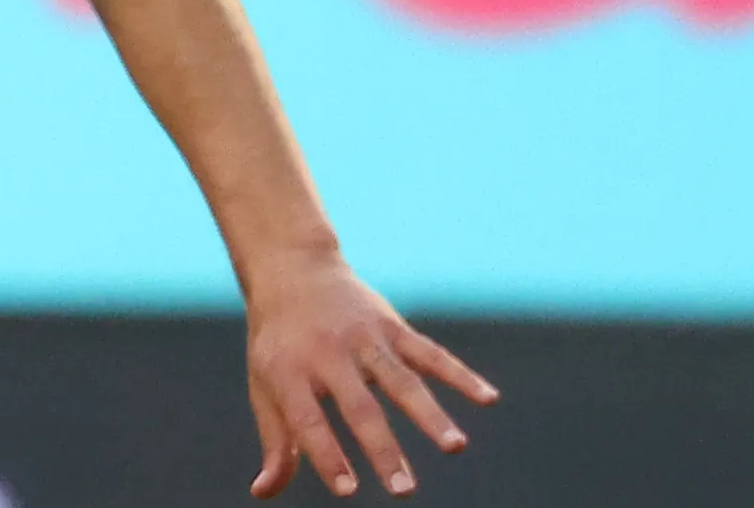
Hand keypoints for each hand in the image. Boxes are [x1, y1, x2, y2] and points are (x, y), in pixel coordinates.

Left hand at [243, 253, 493, 496]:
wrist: (290, 268)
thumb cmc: (278, 342)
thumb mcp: (265, 384)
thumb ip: (276, 440)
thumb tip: (264, 493)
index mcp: (289, 371)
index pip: (307, 420)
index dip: (326, 454)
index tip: (348, 490)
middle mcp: (326, 353)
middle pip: (359, 406)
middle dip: (383, 449)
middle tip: (404, 490)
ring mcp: (363, 337)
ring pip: (401, 379)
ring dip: (429, 414)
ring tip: (455, 447)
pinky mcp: (391, 325)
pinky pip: (429, 352)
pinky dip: (460, 374)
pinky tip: (489, 398)